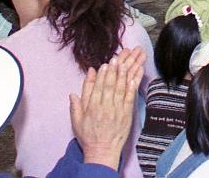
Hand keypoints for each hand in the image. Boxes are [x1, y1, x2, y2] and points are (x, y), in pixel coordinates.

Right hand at [71, 48, 145, 166]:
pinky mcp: (127, 115)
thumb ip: (76, 104)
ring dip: (125, 74)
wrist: (102, 151)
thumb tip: (74, 91)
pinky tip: (134, 77)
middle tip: (118, 57)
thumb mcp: (77, 120)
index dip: (103, 75)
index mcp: (92, 108)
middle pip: (111, 85)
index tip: (106, 64)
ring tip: (127, 62)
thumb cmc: (88, 135)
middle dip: (115, 70)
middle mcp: (105, 107)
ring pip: (122, 89)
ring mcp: (117, 111)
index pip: (98, 88)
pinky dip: (132, 87)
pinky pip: (130, 98)